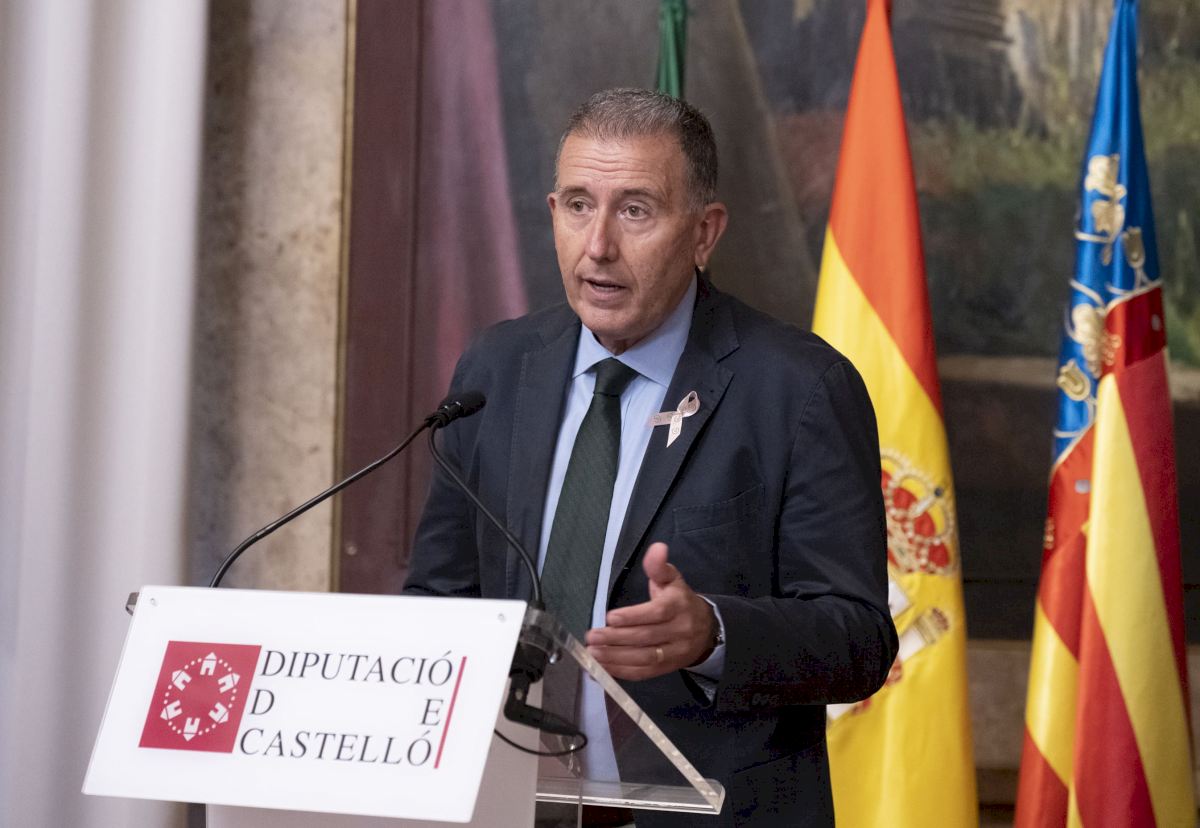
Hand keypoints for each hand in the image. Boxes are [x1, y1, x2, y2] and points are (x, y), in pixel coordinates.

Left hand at [584, 542, 716, 679]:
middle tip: (592, 637)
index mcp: (679, 606)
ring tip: (593, 654)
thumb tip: (657, 548)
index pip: (656, 614)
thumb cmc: (680, 601)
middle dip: (616, 639)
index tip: (610, 618)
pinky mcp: (668, 668)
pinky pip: (644, 673)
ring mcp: (674, 653)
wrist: (706, 630)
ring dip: (616, 658)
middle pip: (646, 638)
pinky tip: (602, 668)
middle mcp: (679, 631)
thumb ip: (659, 566)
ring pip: (644, 658)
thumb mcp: (672, 579)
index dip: (633, 617)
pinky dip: (622, 672)